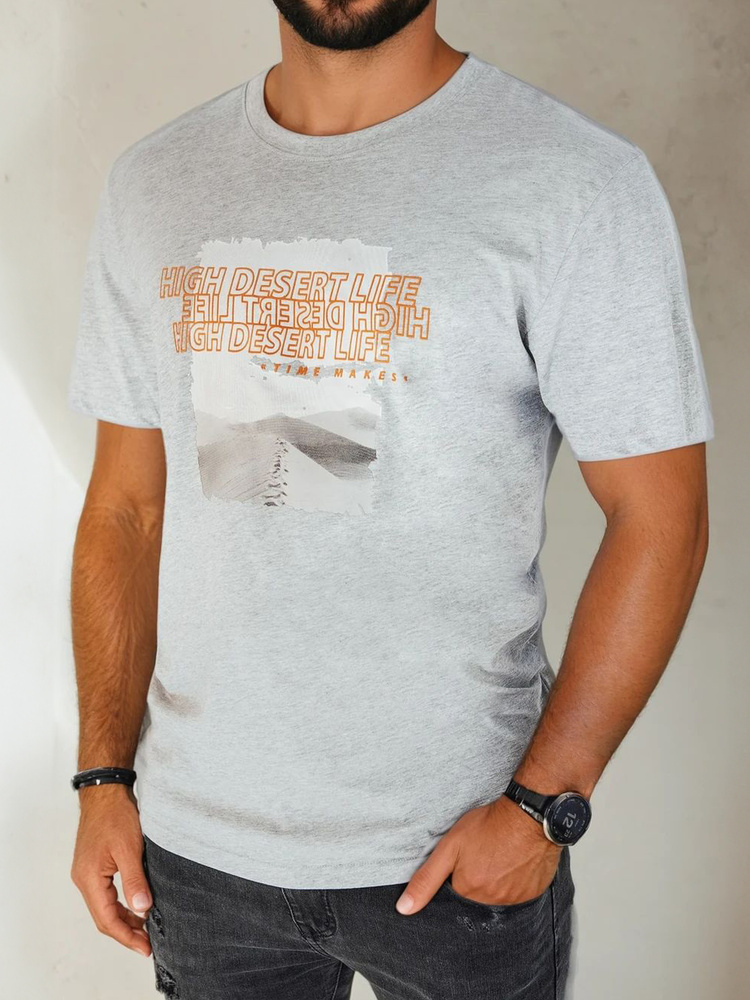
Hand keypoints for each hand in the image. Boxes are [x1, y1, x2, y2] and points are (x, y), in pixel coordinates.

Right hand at [71, 783, 151, 956]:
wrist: (106, 791)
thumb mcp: (129, 848)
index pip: (106, 919)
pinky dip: (122, 904)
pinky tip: (137, 907)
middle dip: (127, 933)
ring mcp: (88, 873)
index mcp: (89, 878)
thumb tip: (143, 910)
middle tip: (149, 944)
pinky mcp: (95, 866)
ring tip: (146, 930)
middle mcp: (84, 879)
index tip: (145, 947)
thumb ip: (135, 880)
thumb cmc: (115, 815)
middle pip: (104, 917)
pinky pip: (107, 894)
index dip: (126, 936)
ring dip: (125, 920)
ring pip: (106, 907)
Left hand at [396, 795, 561, 913]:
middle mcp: (492, 901)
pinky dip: (516, 882)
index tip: (465, 862)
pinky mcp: (533, 893)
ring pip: (499, 896)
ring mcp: (515, 899)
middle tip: (483, 856)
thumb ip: (426, 879)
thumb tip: (404, 908)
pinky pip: (520, 894)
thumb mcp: (450, 847)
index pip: (457, 894)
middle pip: (478, 897)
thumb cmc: (488, 826)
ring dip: (497, 882)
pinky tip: (515, 862)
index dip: (459, 876)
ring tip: (498, 857)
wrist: (528, 816)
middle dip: (478, 880)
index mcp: (469, 892)